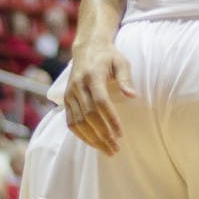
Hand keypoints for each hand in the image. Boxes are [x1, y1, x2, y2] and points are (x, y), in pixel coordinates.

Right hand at [64, 41, 135, 155]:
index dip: (110, 119)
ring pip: (77, 122)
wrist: (87, 48)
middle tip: (116, 148)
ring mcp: (69, 95)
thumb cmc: (109, 56)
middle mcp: (78, 87)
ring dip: (91, 139)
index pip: (101, 102)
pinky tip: (94, 143)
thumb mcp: (121, 61)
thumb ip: (126, 78)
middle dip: (102, 134)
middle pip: (88, 116)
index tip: (120, 134)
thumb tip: (132, 96)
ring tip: (107, 150)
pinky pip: (70, 122)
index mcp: (92, 76)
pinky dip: (81, 135)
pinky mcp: (66, 100)